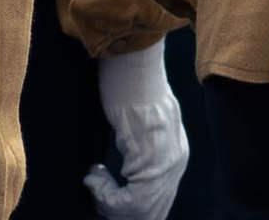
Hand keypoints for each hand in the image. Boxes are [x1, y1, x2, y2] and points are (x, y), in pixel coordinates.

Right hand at [86, 42, 187, 219]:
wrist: (133, 63)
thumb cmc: (130, 86)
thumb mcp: (144, 124)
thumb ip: (144, 150)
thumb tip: (126, 177)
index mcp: (176, 155)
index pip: (158, 202)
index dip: (128, 207)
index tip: (104, 190)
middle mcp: (176, 163)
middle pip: (151, 212)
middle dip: (117, 210)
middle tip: (95, 192)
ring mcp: (166, 164)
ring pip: (139, 211)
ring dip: (108, 203)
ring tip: (93, 178)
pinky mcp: (150, 160)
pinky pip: (130, 201)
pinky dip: (105, 195)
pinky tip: (92, 173)